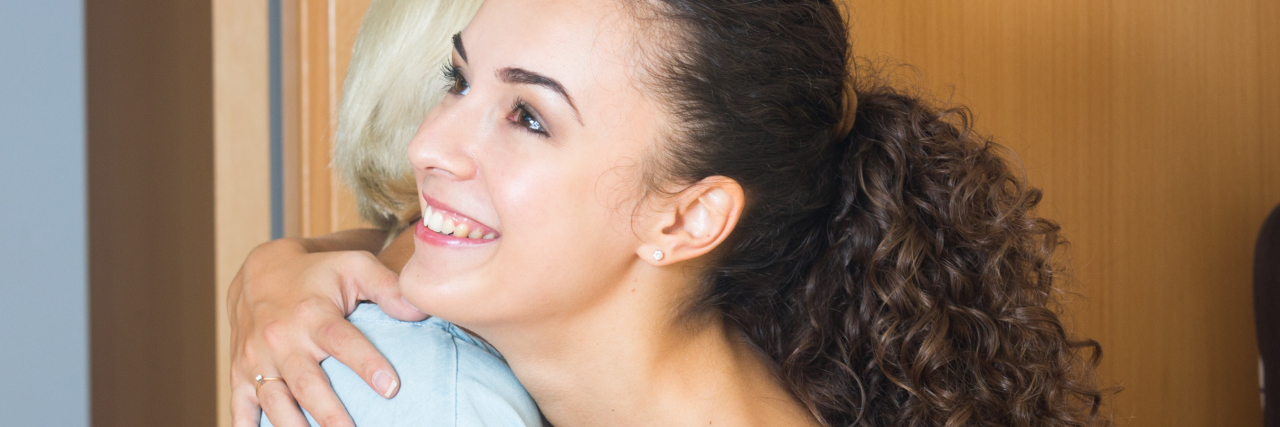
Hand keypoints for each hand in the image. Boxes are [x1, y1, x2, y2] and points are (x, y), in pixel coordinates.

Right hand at [227, 235, 426, 426]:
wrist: (260, 272)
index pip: (342, 341)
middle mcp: (281, 338)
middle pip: (306, 382)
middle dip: (329, 413)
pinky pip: (240, 407)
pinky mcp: (240, 373)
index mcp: (313, 314)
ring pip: (274, 401)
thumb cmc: (319, 273)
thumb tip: (420, 310)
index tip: (391, 388)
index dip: (366, 364)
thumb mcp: (355, 266)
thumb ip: (388, 287)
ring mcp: (257, 359)